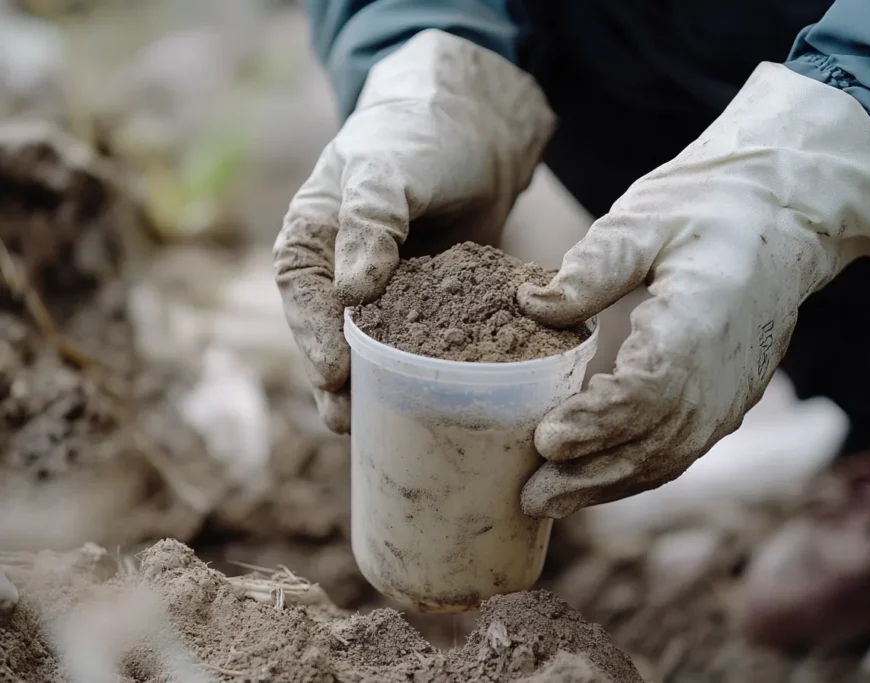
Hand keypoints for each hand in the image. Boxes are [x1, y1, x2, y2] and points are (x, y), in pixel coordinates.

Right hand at [273, 30, 553, 431]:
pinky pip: (424, 345)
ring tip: (388, 429)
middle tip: (351, 422)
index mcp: (313, 237)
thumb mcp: (386, 168)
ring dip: (378, 389)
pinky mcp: (429, 309)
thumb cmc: (417, 138)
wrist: (476, 132)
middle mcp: (340, 273)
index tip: (333, 372)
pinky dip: (429, 372)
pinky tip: (441, 402)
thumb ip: (371, 219)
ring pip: (374, 351)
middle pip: (330, 335)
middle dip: (339, 383)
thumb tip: (352, 291)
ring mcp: (386, 296)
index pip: (301, 292)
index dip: (313, 336)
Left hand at [518, 63, 869, 517]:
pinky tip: (593, 481)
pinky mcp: (730, 399)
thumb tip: (530, 303)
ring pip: (669, 457)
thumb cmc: (711, 206)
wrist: (789, 215)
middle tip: (530, 496)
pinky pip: (682, 449)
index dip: (599, 421)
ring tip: (549, 502)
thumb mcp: (648, 217)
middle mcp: (724, 371)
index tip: (546, 438)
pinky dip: (636, 472)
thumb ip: (594, 264)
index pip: (651, 391)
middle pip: (655, 441)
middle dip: (590, 474)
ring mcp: (732, 392)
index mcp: (703, 321)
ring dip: (609, 485)